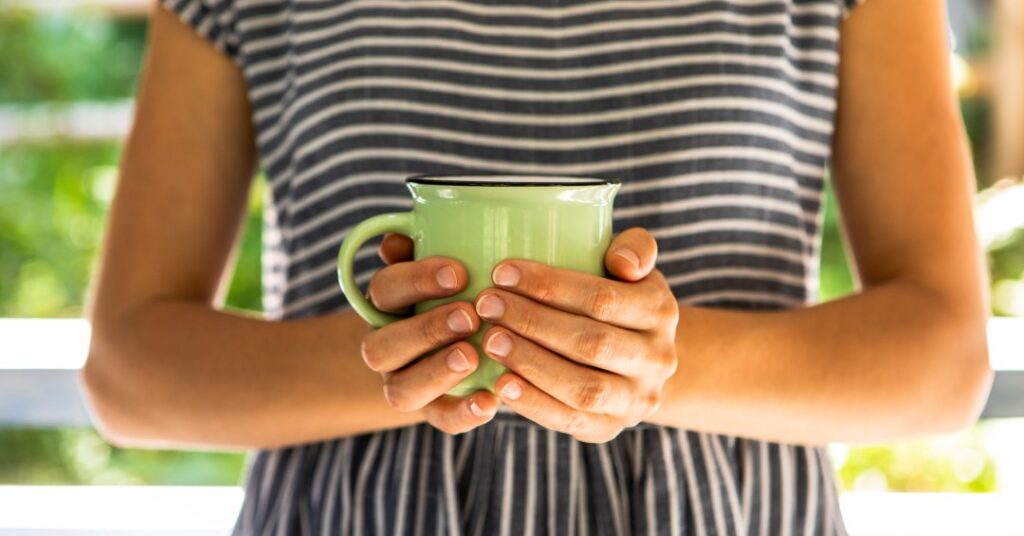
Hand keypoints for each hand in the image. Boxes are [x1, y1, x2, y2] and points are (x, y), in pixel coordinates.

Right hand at [360, 233, 499, 433]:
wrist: (466, 336)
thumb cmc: (459, 288)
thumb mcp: (444, 264)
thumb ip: (426, 247)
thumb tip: (398, 238)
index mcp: (387, 304)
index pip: (386, 290)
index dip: (417, 281)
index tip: (459, 273)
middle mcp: (386, 347)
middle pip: (381, 346)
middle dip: (425, 330)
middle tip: (469, 316)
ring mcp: (406, 383)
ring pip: (401, 390)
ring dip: (435, 373)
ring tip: (472, 356)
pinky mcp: (434, 411)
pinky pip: (441, 421)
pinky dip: (464, 414)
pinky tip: (491, 401)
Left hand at [473, 228, 678, 442]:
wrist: (635, 357)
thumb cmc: (618, 296)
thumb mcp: (631, 265)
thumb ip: (634, 248)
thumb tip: (624, 263)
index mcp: (661, 311)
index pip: (604, 299)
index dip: (551, 286)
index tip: (503, 272)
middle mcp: (657, 359)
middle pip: (591, 343)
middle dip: (533, 323)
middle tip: (488, 305)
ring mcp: (637, 399)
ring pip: (583, 387)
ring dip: (531, 363)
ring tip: (491, 340)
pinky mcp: (610, 428)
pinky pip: (572, 422)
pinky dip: (535, 405)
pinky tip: (502, 385)